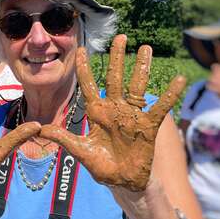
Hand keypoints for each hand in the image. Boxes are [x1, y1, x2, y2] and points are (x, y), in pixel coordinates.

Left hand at [39, 35, 185, 190]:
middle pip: (115, 78)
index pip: (89, 86)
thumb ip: (63, 138)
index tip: (81, 49)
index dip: (85, 68)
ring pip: (137, 86)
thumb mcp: (80, 151)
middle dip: (117, 58)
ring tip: (146, 48)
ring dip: (142, 68)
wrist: (123, 182)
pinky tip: (179, 80)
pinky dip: (170, 95)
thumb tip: (39, 129)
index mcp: (97, 112)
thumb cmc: (102, 165)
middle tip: (120, 37)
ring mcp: (133, 115)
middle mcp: (115, 109)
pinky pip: (161, 108)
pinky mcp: (148, 126)